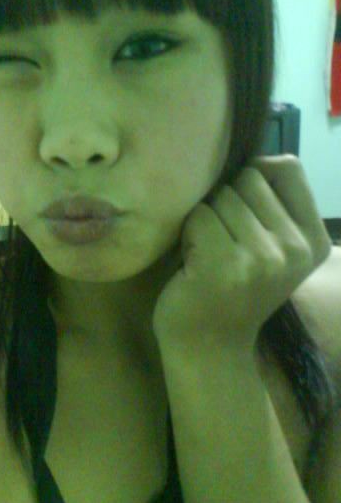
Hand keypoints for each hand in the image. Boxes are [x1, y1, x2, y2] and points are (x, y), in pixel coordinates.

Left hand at [152, 155, 331, 357]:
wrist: (209, 346)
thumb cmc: (234, 291)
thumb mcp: (273, 251)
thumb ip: (272, 207)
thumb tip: (249, 155)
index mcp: (314, 240)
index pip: (288, 168)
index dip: (257, 172)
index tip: (243, 204)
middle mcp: (295, 248)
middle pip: (247, 178)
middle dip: (225, 202)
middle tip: (223, 241)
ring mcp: (262, 257)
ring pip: (219, 196)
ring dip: (205, 220)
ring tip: (209, 253)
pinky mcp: (225, 264)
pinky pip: (197, 216)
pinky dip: (188, 234)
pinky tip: (194, 264)